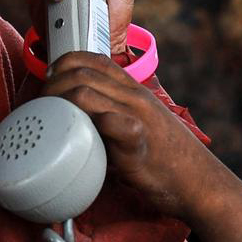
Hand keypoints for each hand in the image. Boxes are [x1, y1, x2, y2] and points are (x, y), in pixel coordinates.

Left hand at [43, 53, 208, 217]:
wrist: (199, 183)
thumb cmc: (168, 159)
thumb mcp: (141, 126)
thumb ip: (114, 117)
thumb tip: (81, 123)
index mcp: (134, 90)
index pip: (93, 58)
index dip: (64, 63)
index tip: (50, 81)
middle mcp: (134, 97)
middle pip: (81, 72)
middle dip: (52, 85)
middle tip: (42, 106)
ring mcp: (137, 116)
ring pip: (85, 93)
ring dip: (59, 104)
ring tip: (50, 122)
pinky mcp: (137, 142)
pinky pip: (107, 122)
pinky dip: (85, 127)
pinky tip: (74, 141)